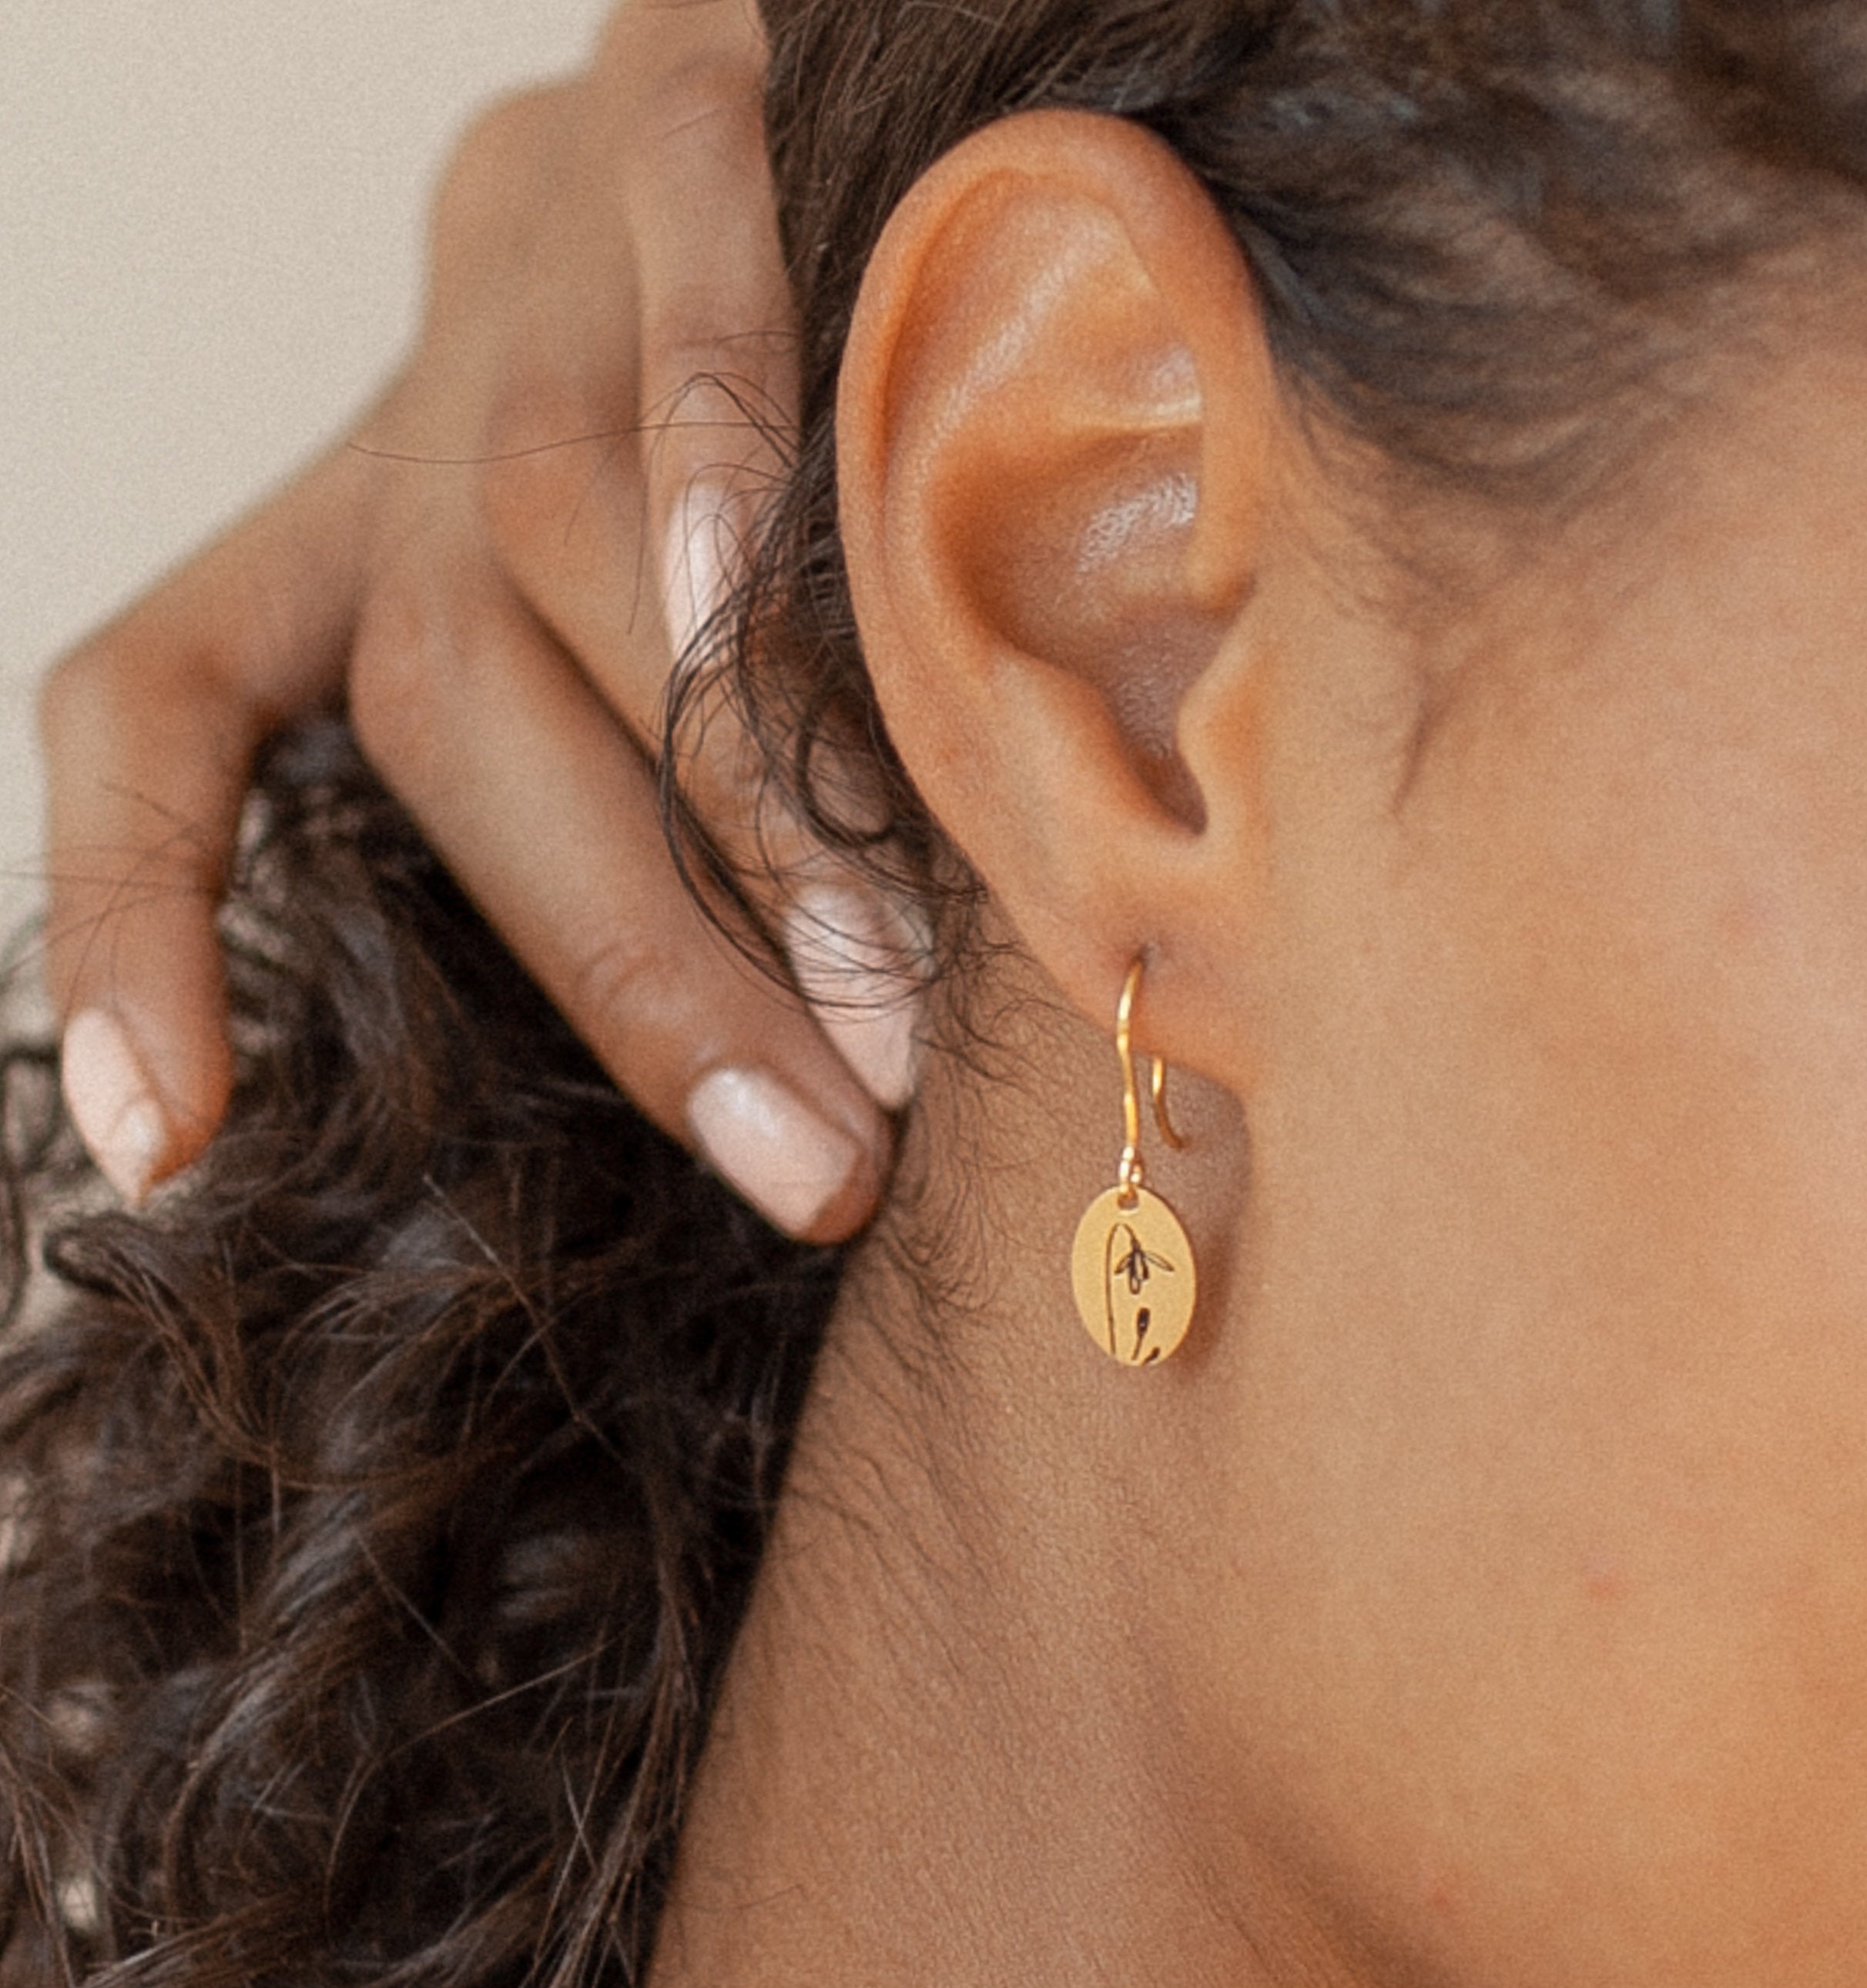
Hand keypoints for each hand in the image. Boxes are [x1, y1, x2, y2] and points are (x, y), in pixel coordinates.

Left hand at [38, 0, 917, 1242]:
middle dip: (634, 972)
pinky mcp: (682, 97)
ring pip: (549, 542)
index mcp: (379, 512)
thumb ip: (714, 768)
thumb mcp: (703, 595)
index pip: (169, 697)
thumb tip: (851, 1029)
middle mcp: (428, 399)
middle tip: (809, 1162)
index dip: (129, 914)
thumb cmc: (828, 403)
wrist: (903, 43)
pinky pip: (684, 283)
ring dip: (730, 813)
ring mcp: (543, 251)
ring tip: (887, 1001)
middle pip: (442, 701)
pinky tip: (758, 619)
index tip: (163, 1142)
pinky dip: (715, 461)